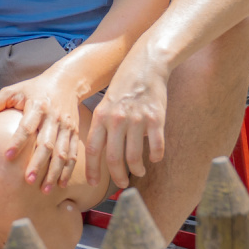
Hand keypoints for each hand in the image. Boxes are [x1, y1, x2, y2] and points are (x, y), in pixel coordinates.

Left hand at [0, 70, 85, 192]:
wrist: (66, 82)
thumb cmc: (33, 88)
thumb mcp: (13, 90)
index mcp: (37, 106)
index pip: (27, 126)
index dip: (17, 141)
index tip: (7, 157)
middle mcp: (53, 118)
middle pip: (46, 143)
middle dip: (38, 163)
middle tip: (27, 180)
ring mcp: (66, 126)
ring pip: (62, 152)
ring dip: (54, 172)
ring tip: (44, 190)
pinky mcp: (74, 132)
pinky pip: (73, 154)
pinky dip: (68, 170)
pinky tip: (61, 184)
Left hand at [85, 57, 168, 188]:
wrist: (146, 65)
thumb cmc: (124, 86)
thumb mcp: (106, 103)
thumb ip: (103, 126)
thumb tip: (100, 152)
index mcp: (101, 117)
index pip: (93, 150)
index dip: (92, 170)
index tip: (92, 184)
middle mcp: (117, 120)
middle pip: (114, 159)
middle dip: (117, 176)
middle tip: (121, 183)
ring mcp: (137, 120)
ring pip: (134, 157)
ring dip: (136, 170)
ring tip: (138, 172)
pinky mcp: (156, 119)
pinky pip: (156, 147)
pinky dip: (155, 157)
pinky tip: (154, 158)